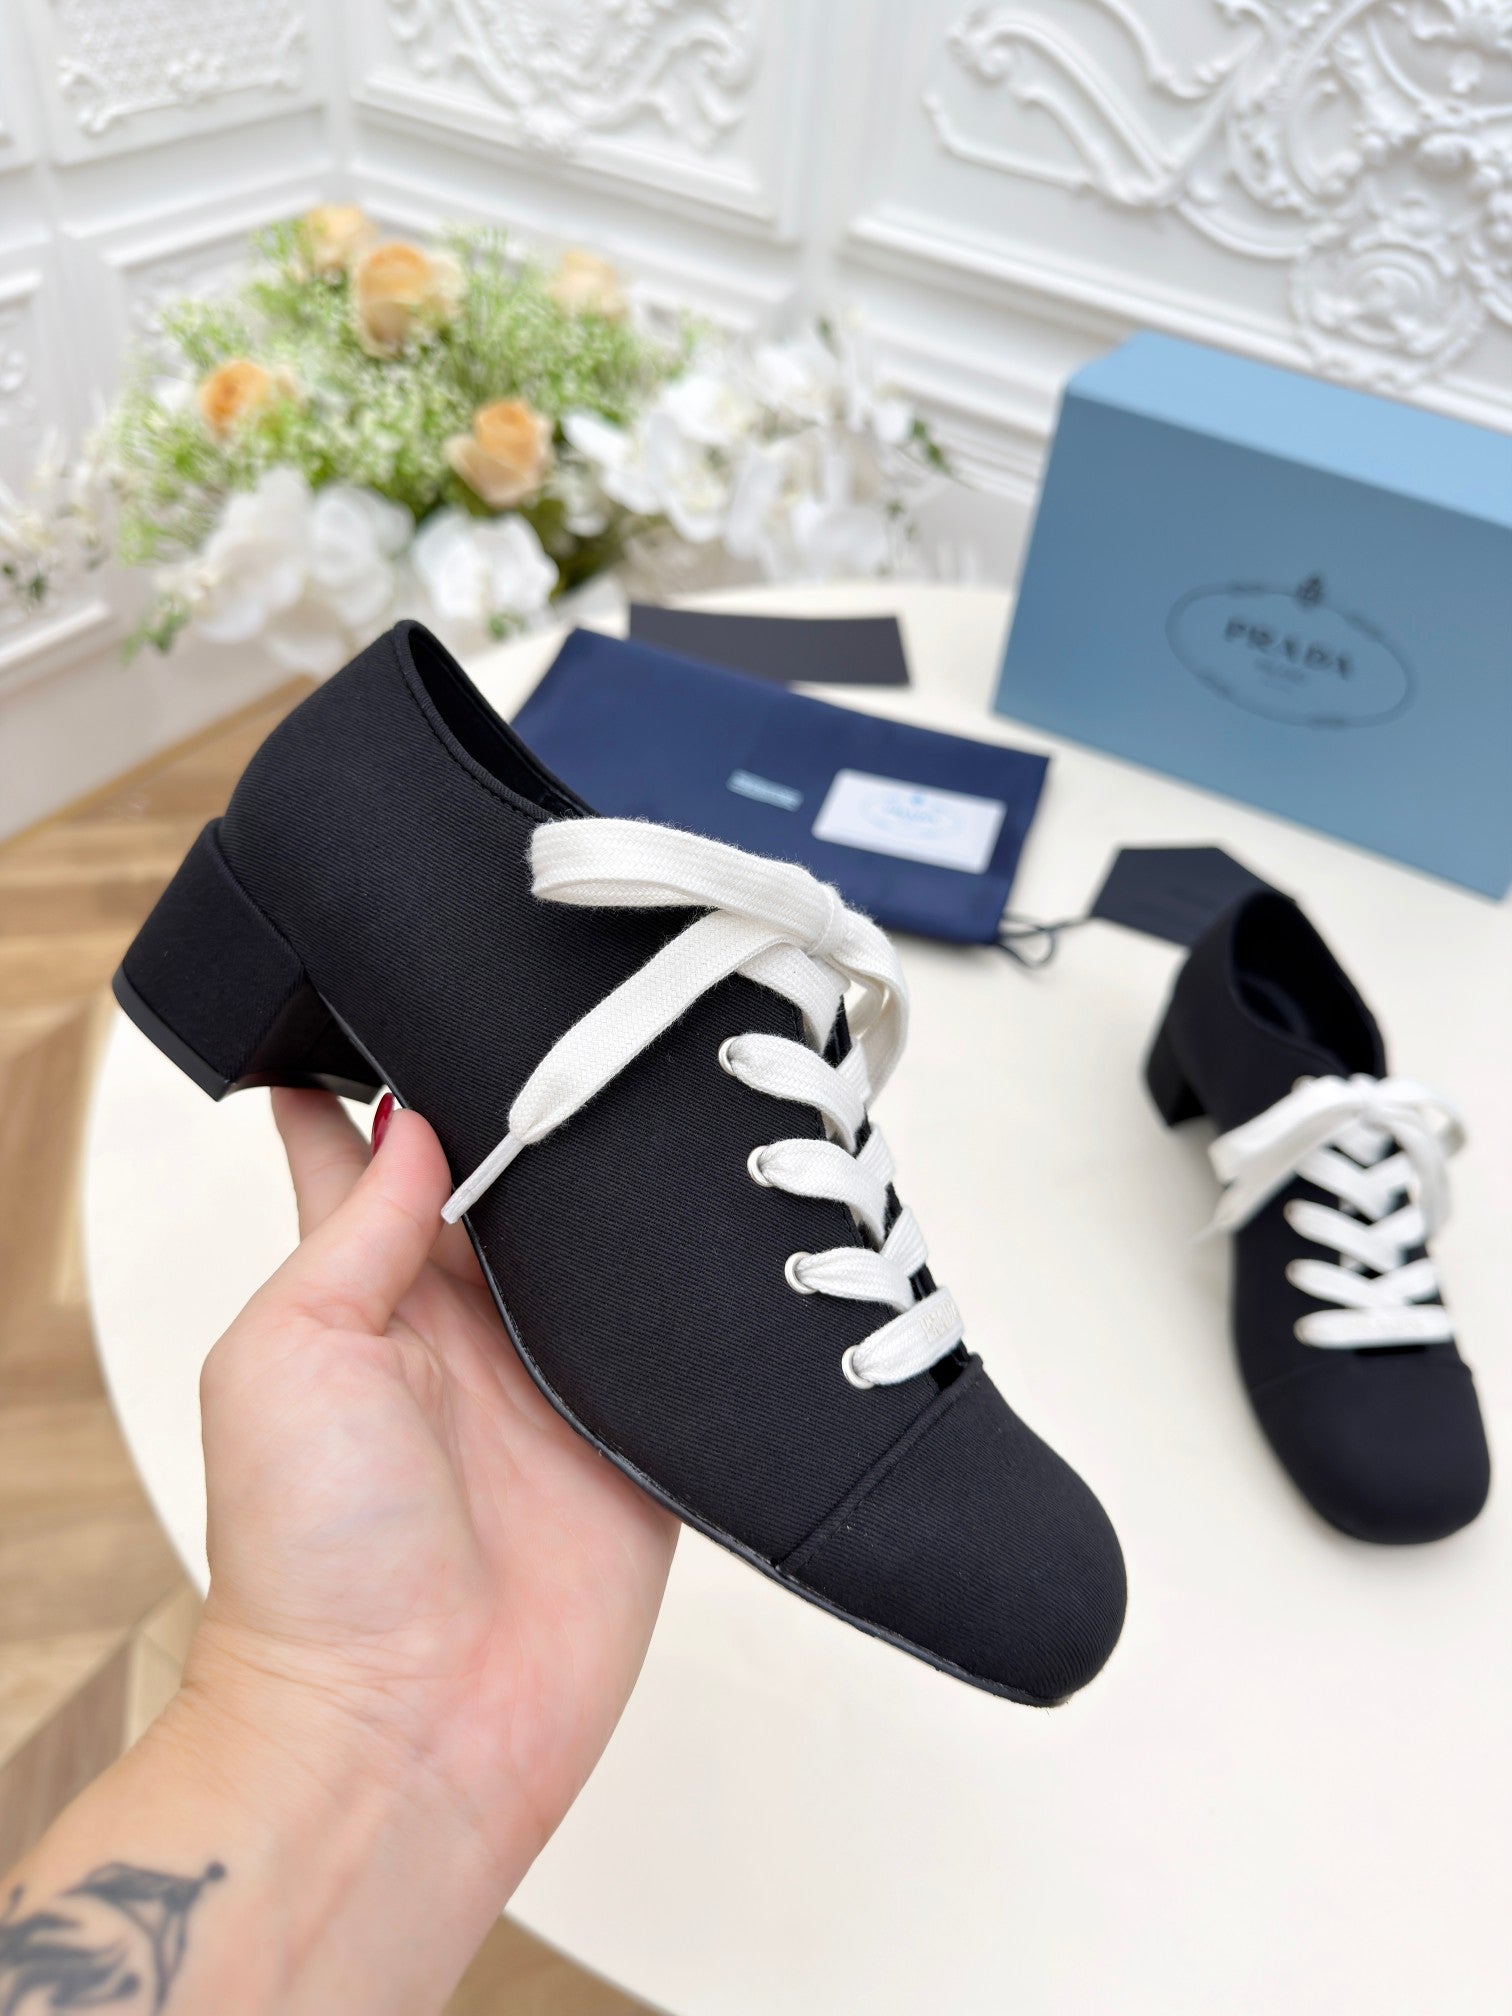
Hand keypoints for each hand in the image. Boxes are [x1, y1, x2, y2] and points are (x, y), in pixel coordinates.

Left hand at [184, 1087, 676, 1889]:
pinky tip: (743, 1229)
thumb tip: (403, 1117)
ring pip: (611, 1257)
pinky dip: (712, 1306)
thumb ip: (356, 1233)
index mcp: (375, 1295)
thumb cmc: (309, 1561)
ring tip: (684, 1093)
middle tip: (599, 1021)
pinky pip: (688, 1356)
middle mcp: (472, 1330)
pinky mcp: (642, 1447)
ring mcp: (561, 1386)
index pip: (387, 1159)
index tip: (439, 998)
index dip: (405, 1082)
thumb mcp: (291, 1356)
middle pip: (521, 1190)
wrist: (405, 1729)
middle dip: (552, 1117)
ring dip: (634, 1201)